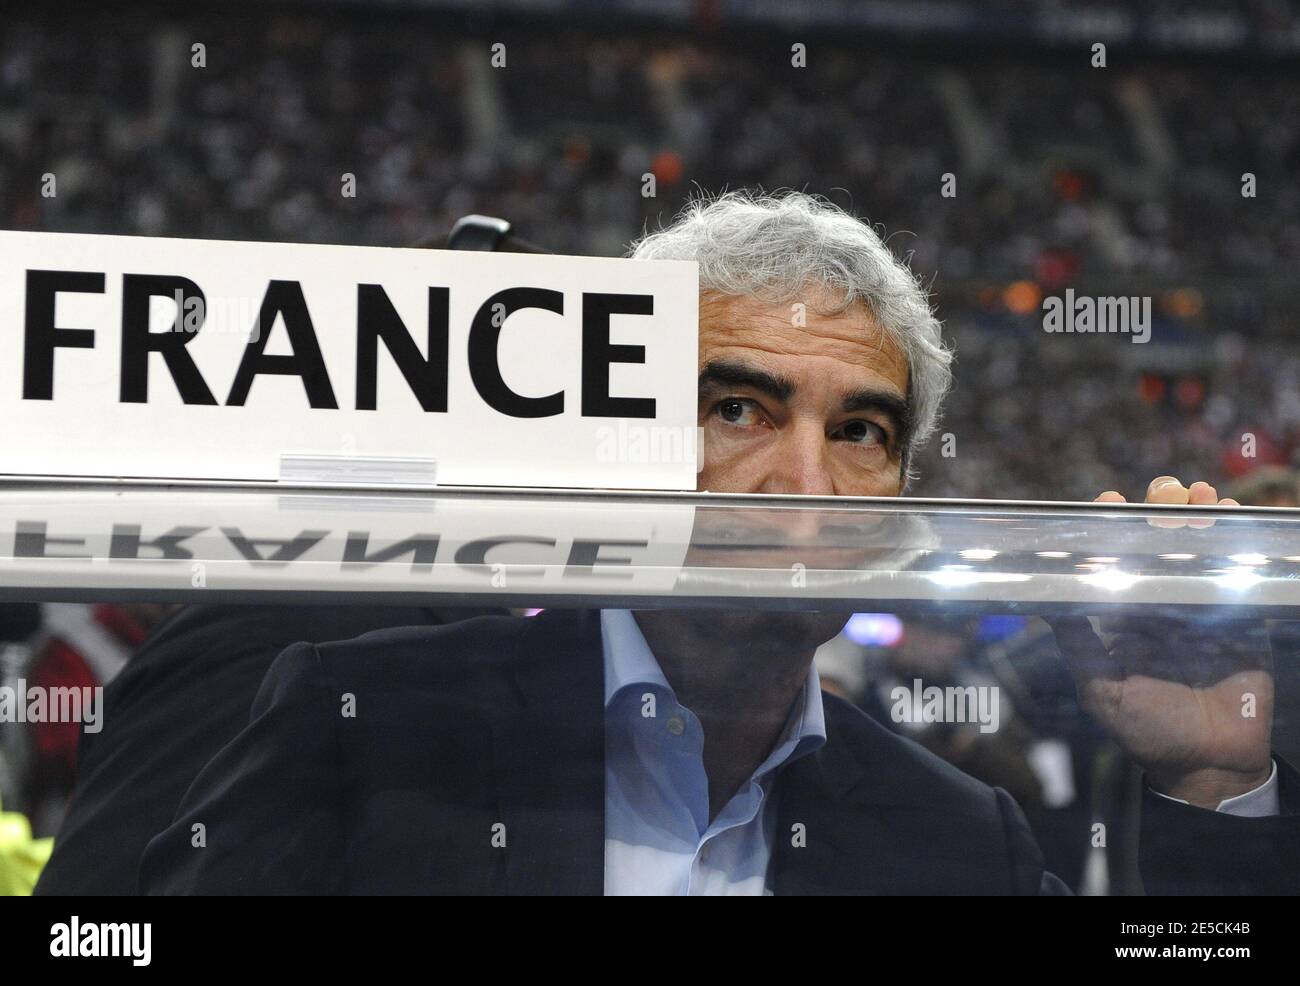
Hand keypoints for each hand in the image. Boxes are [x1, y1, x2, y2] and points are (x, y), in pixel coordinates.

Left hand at [1047, 477, 1273, 808]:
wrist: (1208, 765)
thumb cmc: (1146, 729)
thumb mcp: (1101, 688)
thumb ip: (1078, 644)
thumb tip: (1042, 601)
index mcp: (1124, 611)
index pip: (1115, 554)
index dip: (1112, 524)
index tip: (1109, 500)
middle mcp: (1162, 600)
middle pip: (1160, 538)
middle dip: (1160, 506)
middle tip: (1164, 491)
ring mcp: (1203, 604)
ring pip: (1201, 544)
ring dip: (1200, 513)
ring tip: (1200, 495)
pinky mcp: (1243, 616)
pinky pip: (1243, 569)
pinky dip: (1242, 539)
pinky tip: (1236, 517)